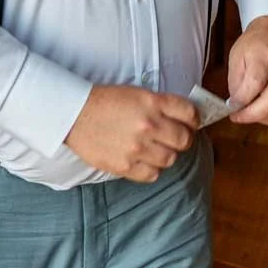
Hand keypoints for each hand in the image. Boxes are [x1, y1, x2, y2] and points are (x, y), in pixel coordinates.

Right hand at [64, 84, 197, 182]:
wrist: (74, 115)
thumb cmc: (104, 102)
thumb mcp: (136, 93)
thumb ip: (160, 105)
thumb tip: (183, 118)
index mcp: (152, 102)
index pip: (189, 113)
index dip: (193, 119)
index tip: (190, 122)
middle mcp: (148, 125)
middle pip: (184, 139)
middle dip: (183, 138)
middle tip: (175, 137)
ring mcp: (137, 148)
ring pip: (170, 159)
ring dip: (167, 154)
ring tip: (155, 148)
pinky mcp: (126, 166)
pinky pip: (153, 174)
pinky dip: (152, 169)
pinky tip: (144, 160)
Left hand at [228, 15, 267, 125]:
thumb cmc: (254, 45)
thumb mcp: (236, 56)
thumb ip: (236, 83)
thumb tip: (236, 105)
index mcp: (267, 56)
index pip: (255, 85)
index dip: (242, 101)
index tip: (231, 107)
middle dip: (251, 115)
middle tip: (238, 116)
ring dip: (262, 118)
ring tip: (248, 114)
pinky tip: (261, 112)